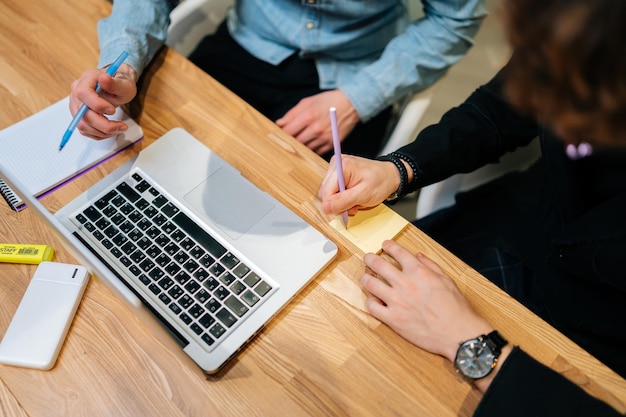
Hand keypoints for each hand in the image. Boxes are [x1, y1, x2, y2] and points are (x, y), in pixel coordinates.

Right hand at [69, 63, 137, 139]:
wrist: (116, 87)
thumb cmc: (120, 84)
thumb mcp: (124, 84)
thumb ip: (115, 83)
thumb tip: (104, 78)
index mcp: (86, 80)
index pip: (82, 93)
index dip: (97, 105)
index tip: (113, 111)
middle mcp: (76, 91)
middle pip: (83, 114)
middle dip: (104, 125)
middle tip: (122, 126)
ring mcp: (76, 105)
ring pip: (83, 125)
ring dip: (103, 131)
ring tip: (119, 128)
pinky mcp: (78, 116)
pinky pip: (85, 130)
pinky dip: (99, 134)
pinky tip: (111, 129)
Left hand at [276, 89, 359, 155]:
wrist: (351, 104)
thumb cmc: (328, 101)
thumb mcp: (307, 102)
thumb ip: (292, 114)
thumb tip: (279, 124)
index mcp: (308, 116)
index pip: (288, 132)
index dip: (281, 134)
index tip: (278, 135)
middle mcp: (316, 129)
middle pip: (295, 143)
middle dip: (289, 141)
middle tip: (285, 140)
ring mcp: (324, 138)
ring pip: (305, 149)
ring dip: (300, 146)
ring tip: (298, 141)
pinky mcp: (331, 144)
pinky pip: (316, 152)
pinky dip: (310, 149)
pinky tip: (310, 142)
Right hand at [318, 154, 399, 215]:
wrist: (389, 175)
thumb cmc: (381, 182)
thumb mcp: (364, 195)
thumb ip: (343, 201)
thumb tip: (325, 208)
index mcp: (342, 166)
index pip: (325, 192)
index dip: (334, 205)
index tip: (348, 208)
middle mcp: (336, 164)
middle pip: (325, 193)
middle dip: (338, 203)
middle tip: (354, 204)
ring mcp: (336, 168)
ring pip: (328, 194)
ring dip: (341, 202)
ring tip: (355, 200)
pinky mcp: (337, 174)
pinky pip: (333, 191)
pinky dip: (342, 197)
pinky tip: (352, 196)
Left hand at [360, 240, 493, 362]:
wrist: (458, 334)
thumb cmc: (456, 308)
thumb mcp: (447, 280)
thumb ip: (430, 266)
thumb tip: (418, 256)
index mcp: (418, 272)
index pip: (397, 252)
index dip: (388, 246)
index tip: (385, 245)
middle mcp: (405, 283)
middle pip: (378, 264)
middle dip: (370, 258)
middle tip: (368, 258)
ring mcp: (397, 301)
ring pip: (370, 283)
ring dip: (366, 278)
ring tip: (365, 277)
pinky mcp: (393, 319)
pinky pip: (372, 307)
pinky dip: (371, 302)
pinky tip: (374, 300)